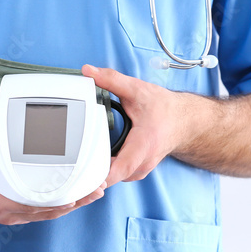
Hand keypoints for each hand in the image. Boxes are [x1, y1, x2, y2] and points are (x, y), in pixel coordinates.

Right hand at [0, 136, 105, 224]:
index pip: (31, 204)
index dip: (54, 201)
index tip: (74, 194)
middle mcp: (9, 212)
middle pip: (48, 210)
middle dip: (74, 201)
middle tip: (97, 189)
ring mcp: (14, 213)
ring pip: (49, 211)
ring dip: (73, 203)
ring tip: (95, 192)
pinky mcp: (17, 208)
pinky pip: (43, 208)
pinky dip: (61, 202)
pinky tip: (75, 195)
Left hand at [82, 64, 188, 187]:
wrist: (183, 121)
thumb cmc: (165, 109)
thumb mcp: (138, 90)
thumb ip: (112, 80)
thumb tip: (89, 71)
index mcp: (143, 145)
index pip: (120, 169)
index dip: (101, 176)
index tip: (83, 176)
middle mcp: (141, 164)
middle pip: (109, 179)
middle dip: (87, 176)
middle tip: (67, 166)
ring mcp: (137, 171)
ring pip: (110, 180)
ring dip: (92, 175)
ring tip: (74, 164)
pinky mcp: (134, 171)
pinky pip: (113, 177)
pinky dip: (100, 173)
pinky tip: (88, 163)